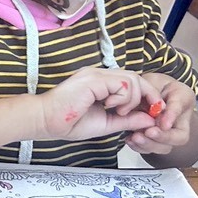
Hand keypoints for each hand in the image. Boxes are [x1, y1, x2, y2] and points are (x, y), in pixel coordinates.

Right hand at [34, 67, 160, 141]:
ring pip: (132, 79)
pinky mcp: (94, 79)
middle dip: (149, 95)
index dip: (146, 96)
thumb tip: (150, 119)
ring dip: (132, 99)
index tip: (152, 113)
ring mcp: (97, 74)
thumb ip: (127, 120)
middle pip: (137, 78)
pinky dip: (123, 98)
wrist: (46, 121)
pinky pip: (122, 84)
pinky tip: (110, 107)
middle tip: (150, 113)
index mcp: (102, 84)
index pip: (132, 83)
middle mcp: (100, 75)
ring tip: (118, 112)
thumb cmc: (68, 123)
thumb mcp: (107, 123)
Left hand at [125, 73, 197, 155]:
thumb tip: (155, 110)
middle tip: (148, 132)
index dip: (172, 117)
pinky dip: (139, 147)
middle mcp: (179, 121)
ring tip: (135, 137)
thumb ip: (154, 92)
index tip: (163, 124)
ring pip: (164, 147)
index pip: (181, 110)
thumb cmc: (153, 85)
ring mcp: (167, 133)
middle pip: (179, 138)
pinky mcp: (153, 140)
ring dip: (150, 144)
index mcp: (183, 102)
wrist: (147, 92)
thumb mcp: (155, 81)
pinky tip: (129, 140)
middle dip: (163, 138)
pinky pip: (149, 149)